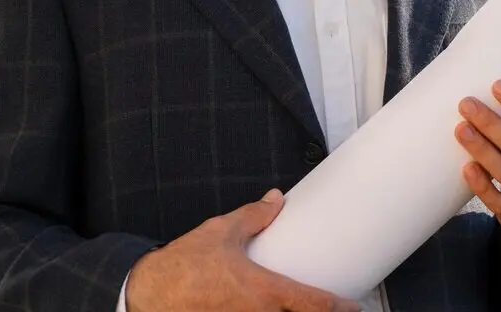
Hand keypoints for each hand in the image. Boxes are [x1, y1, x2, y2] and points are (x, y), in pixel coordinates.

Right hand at [125, 189, 360, 311]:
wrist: (145, 295)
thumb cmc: (182, 266)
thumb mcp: (221, 233)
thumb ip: (254, 217)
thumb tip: (276, 200)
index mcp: (263, 292)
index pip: (313, 304)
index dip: (340, 308)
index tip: (355, 308)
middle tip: (335, 310)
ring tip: (305, 311)